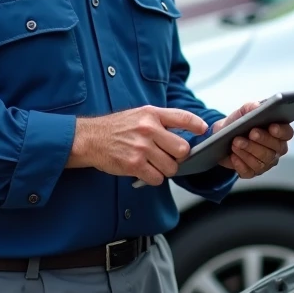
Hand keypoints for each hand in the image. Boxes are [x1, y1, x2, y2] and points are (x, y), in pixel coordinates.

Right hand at [66, 106, 207, 185]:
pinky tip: (147, 171)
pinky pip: (157, 178)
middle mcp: (148, 129)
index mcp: (152, 114)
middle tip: (170, 156)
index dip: (197, 125)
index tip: (203, 130)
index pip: (183, 118)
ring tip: (155, 164)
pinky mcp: (134, 165)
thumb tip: (185, 132)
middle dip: (179, 156)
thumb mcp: (140, 114)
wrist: (90, 139)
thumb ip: (161, 121)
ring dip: (166, 169)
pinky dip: (155, 178)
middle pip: (182, 149)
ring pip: (171, 167)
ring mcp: (141, 148)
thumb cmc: (116, 128)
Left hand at [214, 101, 293, 178]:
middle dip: (262, 140)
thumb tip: (256, 106)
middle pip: (275, 149)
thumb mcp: (242, 112)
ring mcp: (265, 163)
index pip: (287, 133)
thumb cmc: (238, 124)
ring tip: (236, 143)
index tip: (272, 127)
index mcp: (278, 133)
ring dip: (248, 151)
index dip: (281, 131)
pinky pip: (249, 171)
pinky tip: (233, 156)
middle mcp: (275, 150)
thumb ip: (250, 107)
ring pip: (262, 161)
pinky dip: (240, 164)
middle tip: (251, 133)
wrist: (222, 137)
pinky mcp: (252, 172)